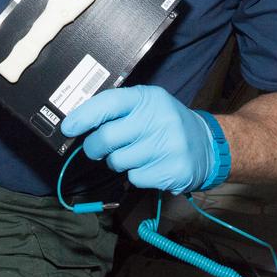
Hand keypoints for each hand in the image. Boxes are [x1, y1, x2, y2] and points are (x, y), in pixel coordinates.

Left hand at [60, 85, 222, 194]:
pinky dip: (136, 175)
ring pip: (118, 161)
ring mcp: (168, 145)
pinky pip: (135, 178)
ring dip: (118, 162)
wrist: (207, 145)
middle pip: (107, 137)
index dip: (85, 116)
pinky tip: (150, 166)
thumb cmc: (166, 123)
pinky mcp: (173, 170)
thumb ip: (117, 111)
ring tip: (134, 154)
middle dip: (94, 147)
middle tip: (96, 149)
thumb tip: (78, 123)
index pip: (110, 103)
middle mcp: (159, 118)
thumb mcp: (147, 106)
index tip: (68, 127)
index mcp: (148, 98)